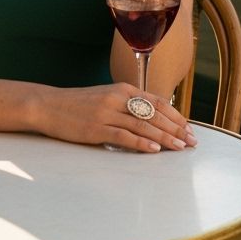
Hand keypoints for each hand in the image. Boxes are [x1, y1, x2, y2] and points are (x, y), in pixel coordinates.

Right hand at [33, 82, 197, 151]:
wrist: (49, 105)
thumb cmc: (80, 104)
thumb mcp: (108, 97)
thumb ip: (129, 105)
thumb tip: (154, 119)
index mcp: (124, 90)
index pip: (157, 102)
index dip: (176, 116)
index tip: (189, 128)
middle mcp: (118, 99)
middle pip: (155, 114)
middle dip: (176, 129)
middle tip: (192, 141)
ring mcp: (107, 113)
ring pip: (143, 125)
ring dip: (165, 137)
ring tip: (180, 147)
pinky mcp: (96, 129)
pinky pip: (123, 136)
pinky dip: (141, 143)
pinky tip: (154, 149)